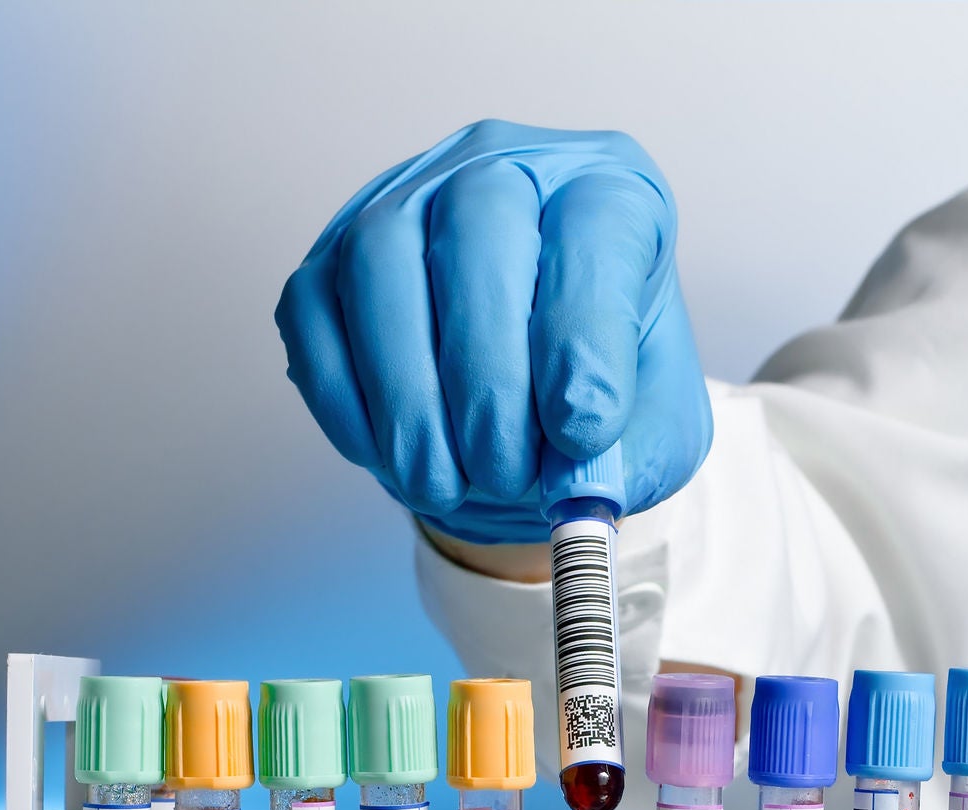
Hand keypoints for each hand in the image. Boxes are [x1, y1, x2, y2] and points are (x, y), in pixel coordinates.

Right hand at [277, 120, 711, 543]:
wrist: (529, 406)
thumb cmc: (597, 391)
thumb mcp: (652, 432)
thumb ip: (631, 457)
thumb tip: (579, 484)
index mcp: (608, 190)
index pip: (595, 227)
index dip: (583, 336)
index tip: (581, 433)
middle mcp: (503, 168)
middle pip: (479, 225)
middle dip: (487, 373)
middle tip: (501, 472)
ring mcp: (403, 201)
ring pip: (381, 260)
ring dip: (408, 391)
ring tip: (440, 483)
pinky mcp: (330, 257)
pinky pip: (315, 310)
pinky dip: (346, 398)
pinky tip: (388, 456)